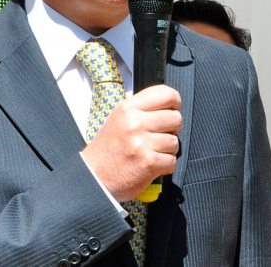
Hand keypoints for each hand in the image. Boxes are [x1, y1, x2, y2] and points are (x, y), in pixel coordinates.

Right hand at [80, 84, 181, 201]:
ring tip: (151, 152)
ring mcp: (142, 143)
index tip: (172, 110)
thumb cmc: (109, 148)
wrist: (94, 176)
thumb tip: (169, 106)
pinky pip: (172, 161)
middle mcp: (135, 122)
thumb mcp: (119, 118)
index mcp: (128, 108)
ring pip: (175, 141)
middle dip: (172, 129)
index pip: (165, 94)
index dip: (174, 102)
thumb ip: (142, 109)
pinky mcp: (149, 162)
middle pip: (176, 118)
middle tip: (158, 136)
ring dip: (167, 150)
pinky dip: (165, 166)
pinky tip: (151, 164)